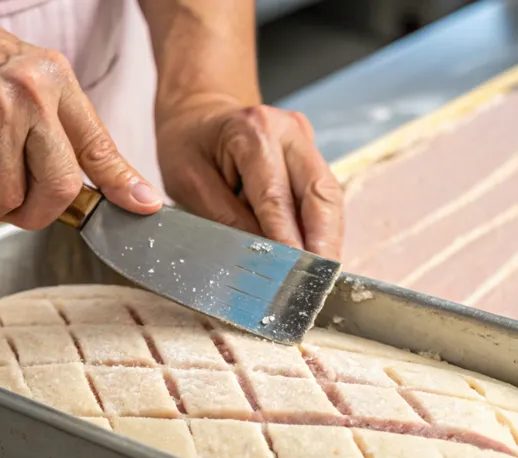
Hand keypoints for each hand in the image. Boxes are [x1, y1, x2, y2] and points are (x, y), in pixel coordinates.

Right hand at [0, 0, 162, 228]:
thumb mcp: (14, 74)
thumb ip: (43, 120)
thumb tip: (68, 178)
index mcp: (55, 81)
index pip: (99, 145)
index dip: (123, 183)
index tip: (144, 207)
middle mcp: (36, 96)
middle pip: (60, 189)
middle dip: (34, 216)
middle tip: (6, 211)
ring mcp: (2, 113)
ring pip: (7, 198)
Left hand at [155, 95, 344, 260]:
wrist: (198, 112)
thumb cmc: (187, 144)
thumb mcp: (189, 183)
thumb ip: (226, 220)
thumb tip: (259, 260)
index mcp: (254, 131)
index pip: (277, 198)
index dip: (288, 241)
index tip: (294, 276)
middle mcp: (290, 132)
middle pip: (321, 195)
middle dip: (323, 243)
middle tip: (319, 284)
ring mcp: (305, 142)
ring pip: (330, 197)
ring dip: (328, 239)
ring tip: (321, 278)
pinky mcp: (310, 157)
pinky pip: (323, 197)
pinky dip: (322, 229)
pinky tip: (316, 257)